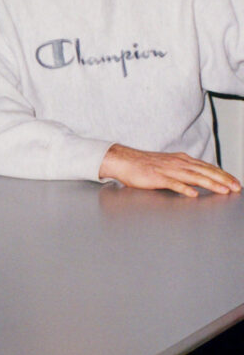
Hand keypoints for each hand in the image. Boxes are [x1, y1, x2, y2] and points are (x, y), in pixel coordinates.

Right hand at [98, 144, 241, 197]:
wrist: (123, 160)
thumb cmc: (143, 165)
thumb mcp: (168, 164)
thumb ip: (183, 170)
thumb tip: (198, 179)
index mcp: (181, 160)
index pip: (207, 167)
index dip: (222, 174)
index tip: (234, 182)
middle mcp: (178, 163)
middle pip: (205, 171)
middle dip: (222, 179)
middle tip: (236, 187)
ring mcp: (168, 170)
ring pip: (193, 177)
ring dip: (210, 184)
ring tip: (223, 190)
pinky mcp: (157, 178)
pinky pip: (173, 184)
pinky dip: (184, 189)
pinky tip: (193, 194)